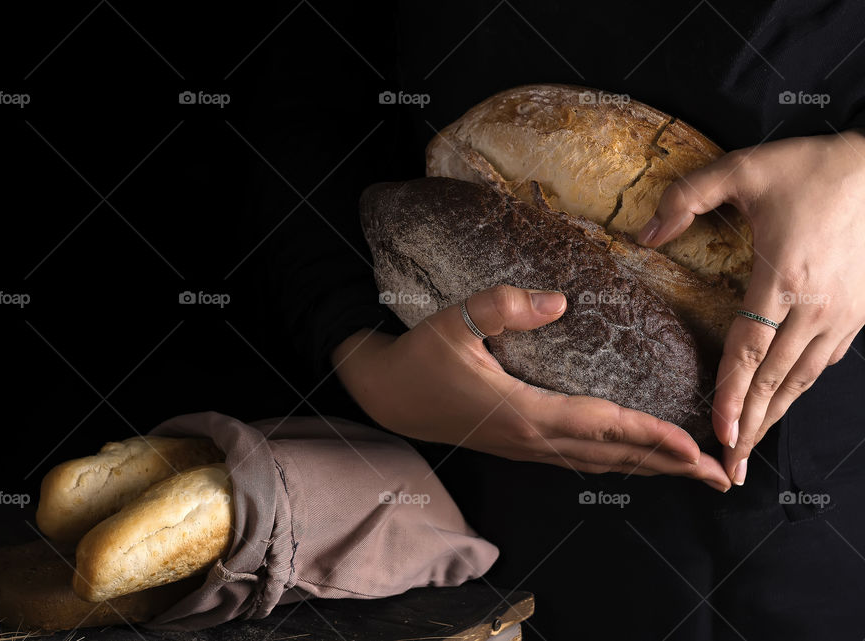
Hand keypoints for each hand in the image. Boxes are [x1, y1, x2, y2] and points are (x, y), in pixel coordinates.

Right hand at [333, 285, 729, 489]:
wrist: (386, 394)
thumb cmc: (419, 357)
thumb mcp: (453, 321)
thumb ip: (502, 306)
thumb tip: (558, 300)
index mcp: (521, 411)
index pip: (599, 425)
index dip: (648, 435)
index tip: (692, 446)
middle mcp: (530, 438)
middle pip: (611, 456)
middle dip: (667, 465)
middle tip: (718, 475)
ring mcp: (525, 448)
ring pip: (598, 464)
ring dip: (648, 468)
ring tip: (690, 471)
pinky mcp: (520, 446)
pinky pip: (581, 460)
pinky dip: (618, 462)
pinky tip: (634, 459)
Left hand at [638, 130, 864, 484]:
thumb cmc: (811, 169)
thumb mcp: (742, 170)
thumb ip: (686, 199)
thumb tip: (643, 234)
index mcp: (784, 279)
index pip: (750, 351)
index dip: (731, 394)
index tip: (718, 431)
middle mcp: (816, 307)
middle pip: (775, 380)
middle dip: (750, 426)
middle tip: (727, 466)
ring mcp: (842, 315)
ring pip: (802, 379)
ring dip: (774, 416)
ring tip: (749, 448)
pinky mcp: (857, 313)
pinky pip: (823, 363)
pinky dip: (798, 389)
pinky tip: (782, 404)